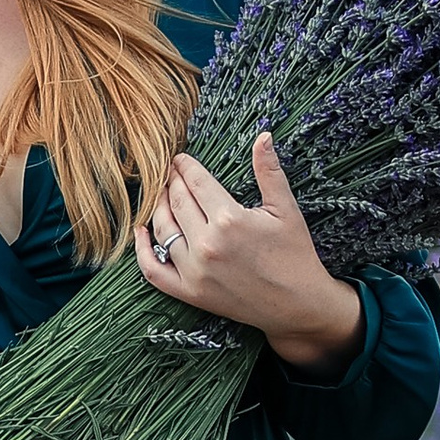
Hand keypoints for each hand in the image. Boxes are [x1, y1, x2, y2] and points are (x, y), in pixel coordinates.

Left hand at [132, 132, 363, 371]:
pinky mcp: (190, 292)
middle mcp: (207, 244)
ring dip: (158, 207)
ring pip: (163, 229)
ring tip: (161, 194)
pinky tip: (142, 231)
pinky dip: (142, 250)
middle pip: (177, 202)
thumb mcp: (286, 208)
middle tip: (170, 171)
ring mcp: (195, 271)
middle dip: (171, 182)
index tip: (179, 158)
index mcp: (229, 219)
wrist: (298, 304)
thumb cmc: (295, 254)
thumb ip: (269, 170)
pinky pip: (154, 270)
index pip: (195, 182)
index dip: (185, 166)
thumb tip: (263, 135)